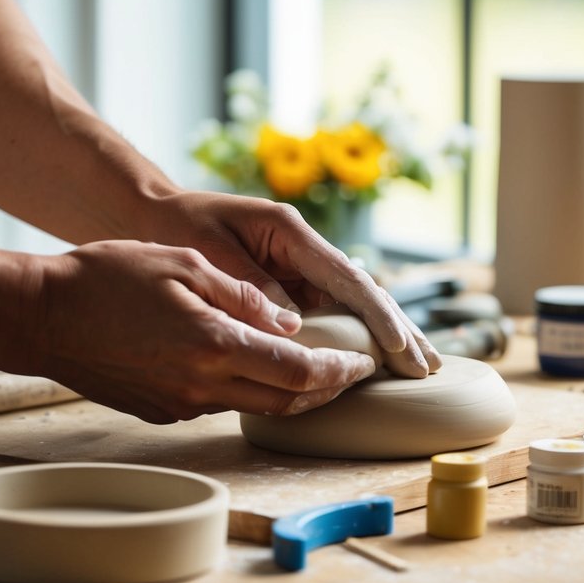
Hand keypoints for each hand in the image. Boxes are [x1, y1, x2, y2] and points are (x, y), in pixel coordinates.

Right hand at [27, 240, 376, 423]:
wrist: (39, 316)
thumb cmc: (106, 278)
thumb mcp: (183, 264)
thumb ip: (243, 295)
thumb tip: (289, 321)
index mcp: (214, 346)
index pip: (299, 372)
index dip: (339, 371)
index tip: (362, 361)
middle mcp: (201, 385)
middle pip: (286, 401)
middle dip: (327, 389)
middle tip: (351, 371)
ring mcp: (179, 404)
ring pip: (255, 406)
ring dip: (290, 392)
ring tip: (313, 366)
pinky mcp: (160, 411)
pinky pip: (219, 403)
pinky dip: (248, 389)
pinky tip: (253, 365)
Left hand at [142, 191, 441, 377]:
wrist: (154, 214)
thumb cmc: (178, 227)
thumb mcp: (209, 252)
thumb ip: (250, 287)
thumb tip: (291, 328)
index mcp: (290, 233)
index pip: (347, 278)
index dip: (378, 315)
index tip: (400, 348)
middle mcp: (304, 250)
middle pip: (363, 292)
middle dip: (398, 329)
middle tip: (429, 367)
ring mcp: (300, 269)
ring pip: (353, 305)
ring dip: (386, 336)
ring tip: (421, 368)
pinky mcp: (290, 287)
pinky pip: (330, 315)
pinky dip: (355, 339)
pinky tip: (379, 362)